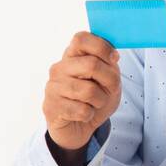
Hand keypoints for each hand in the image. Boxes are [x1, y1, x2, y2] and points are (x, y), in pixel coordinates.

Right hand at [42, 31, 121, 152]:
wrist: (78, 127)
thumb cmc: (93, 100)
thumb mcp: (108, 80)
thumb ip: (109, 65)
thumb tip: (112, 56)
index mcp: (72, 56)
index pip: (81, 39)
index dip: (102, 47)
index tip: (114, 59)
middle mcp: (59, 68)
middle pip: (91, 65)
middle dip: (109, 80)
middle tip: (110, 89)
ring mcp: (53, 87)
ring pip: (89, 90)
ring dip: (100, 100)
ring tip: (94, 103)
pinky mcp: (51, 107)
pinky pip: (82, 110)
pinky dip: (89, 114)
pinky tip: (83, 114)